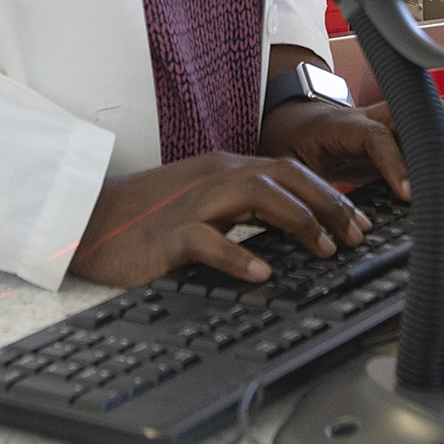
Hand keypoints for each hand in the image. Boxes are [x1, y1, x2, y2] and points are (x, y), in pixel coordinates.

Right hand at [68, 152, 371, 288]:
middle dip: (326, 204)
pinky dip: (238, 254)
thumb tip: (287, 231)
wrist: (87, 219)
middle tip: (355, 235)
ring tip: (323, 249)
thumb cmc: (145, 218)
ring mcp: (191, 202)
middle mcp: (213, 177)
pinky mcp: (167, 233)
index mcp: (223, 170)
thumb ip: (240, 209)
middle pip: (282, 176)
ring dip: (296, 220)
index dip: (327, 194)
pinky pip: (207, 240)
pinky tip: (261, 273)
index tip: (357, 222)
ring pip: (255, 194)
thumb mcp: (201, 205)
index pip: (288, 171)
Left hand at [257, 99, 443, 197]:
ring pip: (425, 117)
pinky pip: (425, 131)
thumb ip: (309, 189)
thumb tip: (329, 223)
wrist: (289, 119)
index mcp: (340, 124)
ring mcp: (383, 122)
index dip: (397, 164)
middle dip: (436, 143)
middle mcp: (367, 118)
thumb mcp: (288, 165)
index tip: (409, 195)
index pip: (377, 137)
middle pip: (413, 114)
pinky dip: (442, 146)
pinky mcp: (393, 133)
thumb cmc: (287, 140)